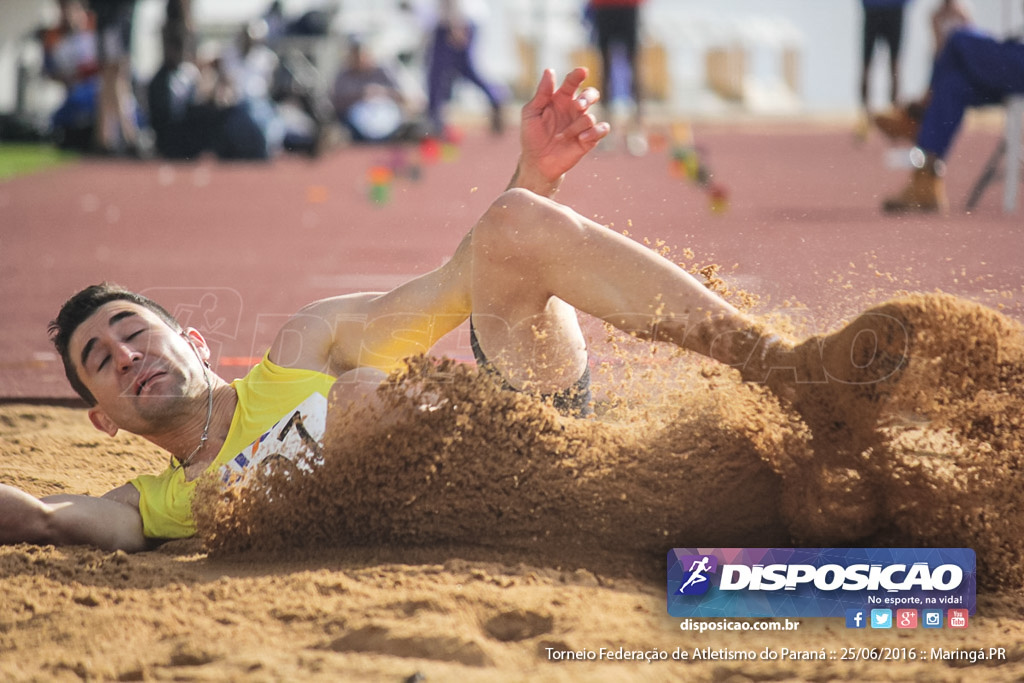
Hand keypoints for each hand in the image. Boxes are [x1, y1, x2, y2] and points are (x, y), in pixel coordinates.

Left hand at [514, 67, 609, 194]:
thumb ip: (541, 93)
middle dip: (587, 97)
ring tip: (562, 136)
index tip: (581, 71)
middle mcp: (574, 109)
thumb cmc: (532, 136)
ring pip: (591, 117)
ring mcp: (582, 124)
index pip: (572, 82)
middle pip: (591, 94)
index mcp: (560, 99)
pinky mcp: (589, 139)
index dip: (577, 75)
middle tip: (578, 105)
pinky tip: (581, 139)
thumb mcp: (531, 113)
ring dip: (576, 127)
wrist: (537, 162)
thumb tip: (550, 71)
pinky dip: (594, 132)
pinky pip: (602, 129)